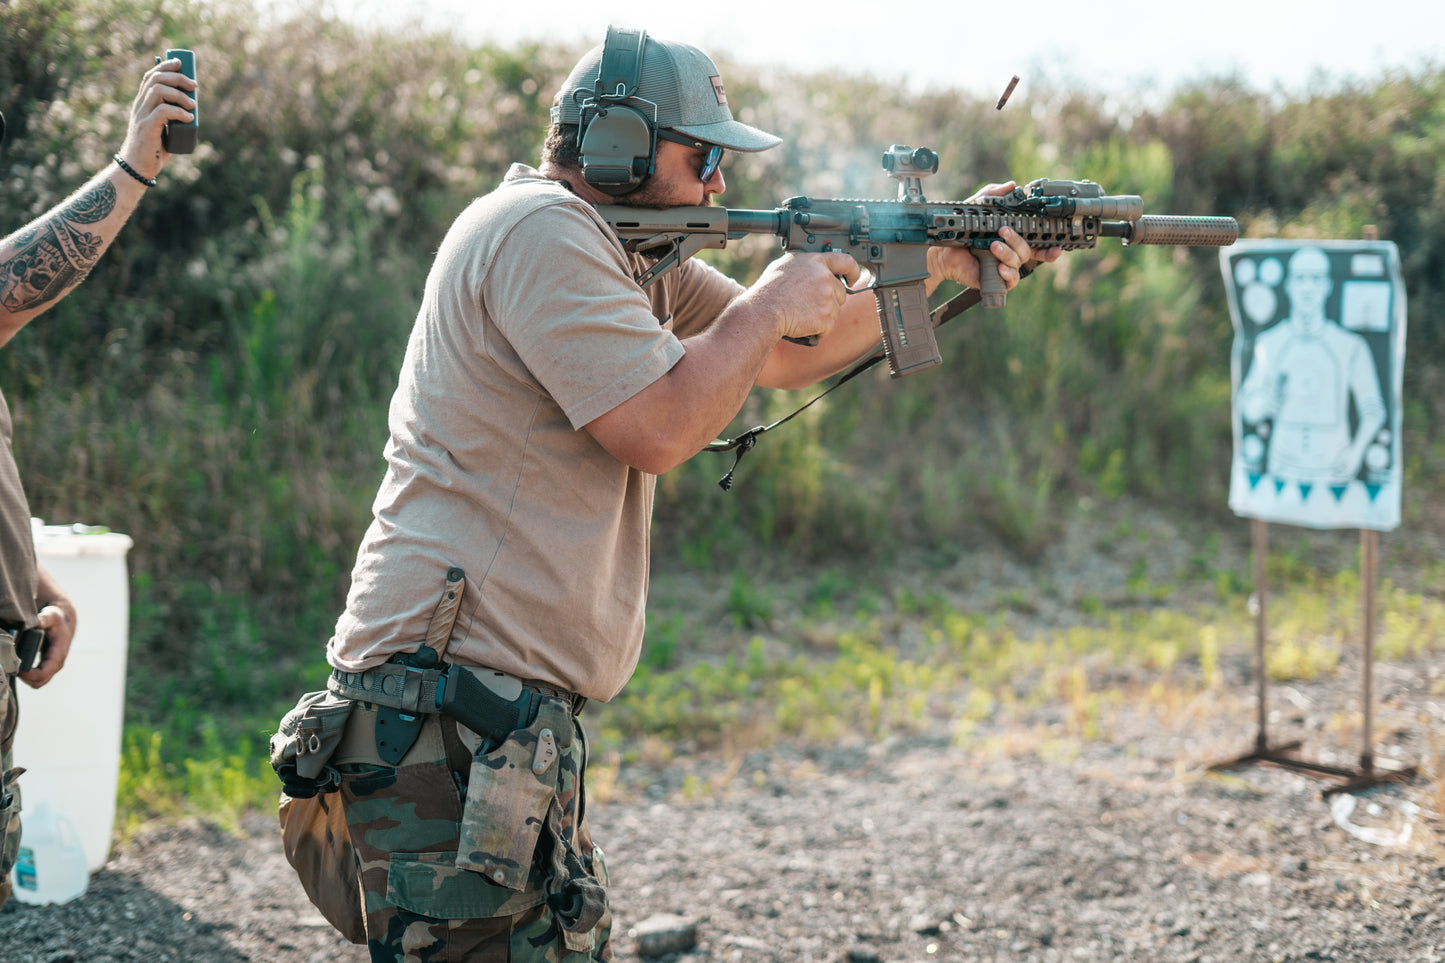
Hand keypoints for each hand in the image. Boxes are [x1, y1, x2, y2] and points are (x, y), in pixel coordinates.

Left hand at [19, 602, 74, 687]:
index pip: (43, 673)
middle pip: (39, 682)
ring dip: (24, 678)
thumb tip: (38, 622)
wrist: (64, 624)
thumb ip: (46, 619)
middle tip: (11, 666)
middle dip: (24, 678)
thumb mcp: (53, 616)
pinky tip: (17, 665)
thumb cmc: (57, 621)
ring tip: (13, 665)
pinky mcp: (46, 667)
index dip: (28, 674)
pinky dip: (25, 675)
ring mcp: (51, 667)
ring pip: (36, 682)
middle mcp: (56, 664)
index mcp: (58, 655)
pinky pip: (35, 678)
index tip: (15, 667)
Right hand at [116, 57, 198, 180]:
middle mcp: (139, 106)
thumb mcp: (162, 128)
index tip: (180, 63)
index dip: (165, 66)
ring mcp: (141, 115)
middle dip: (177, 77)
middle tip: (194, 86)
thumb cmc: (153, 149)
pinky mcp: (146, 127)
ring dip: (179, 94)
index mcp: (142, 103)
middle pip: (155, 79)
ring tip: (194, 104)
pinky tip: (189, 117)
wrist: (138, 167)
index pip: (150, 76)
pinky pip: (163, 111)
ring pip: (158, 91)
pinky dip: (179, 111)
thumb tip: (192, 110)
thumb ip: (171, 118)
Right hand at [751, 250, 859, 344]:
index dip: (853, 271)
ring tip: (802, 315)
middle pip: (841, 292)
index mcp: (816, 261)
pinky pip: (828, 327)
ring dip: (823, 316)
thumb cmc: (769, 290)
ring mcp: (828, 298)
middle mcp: (825, 278)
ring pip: (835, 311)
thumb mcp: (786, 265)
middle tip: (811, 305)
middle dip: (830, 300)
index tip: (853, 279)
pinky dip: (818, 330)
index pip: (846, 261)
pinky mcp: (826, 318)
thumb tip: (811, 266)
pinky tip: (803, 325)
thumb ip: (805, 264)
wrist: (764, 311)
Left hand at [930, 182, 1063, 290]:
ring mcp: (1003, 268)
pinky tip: (999, 267)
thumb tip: (1012, 185)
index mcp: (1012, 239)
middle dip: (1017, 240)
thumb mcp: (977, 207)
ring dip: (1007, 252)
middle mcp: (1010, 254)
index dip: (1049, 247)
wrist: (942, 252)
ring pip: (1018, 262)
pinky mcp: (995, 280)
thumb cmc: (961, 230)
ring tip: (992, 245)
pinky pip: (1010, 280)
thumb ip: (993, 194)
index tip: (1057, 246)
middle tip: (1002, 231)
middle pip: (1028, 250)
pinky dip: (1008, 273)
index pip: (1036, 243)